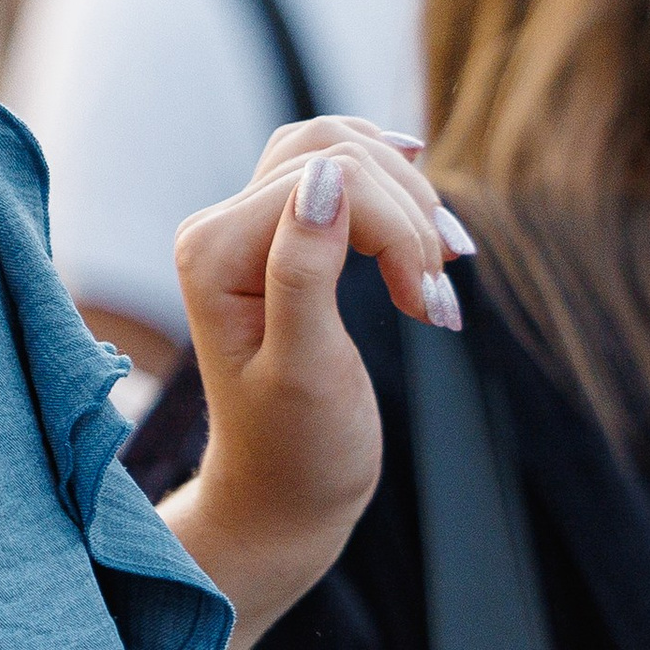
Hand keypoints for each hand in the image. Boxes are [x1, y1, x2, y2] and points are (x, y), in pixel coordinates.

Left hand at [162, 118, 463, 649]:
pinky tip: (423, 217)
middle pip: (339, 154)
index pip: (330, 179)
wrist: (283, 498)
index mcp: (213, 252)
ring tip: (436, 275)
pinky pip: (340, 171)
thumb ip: (306, 272)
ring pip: (343, 150)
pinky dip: (393, 192)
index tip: (430, 303)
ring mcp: (248, 228)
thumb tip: (326, 178)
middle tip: (436, 296)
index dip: (397, 229)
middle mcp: (218, 227)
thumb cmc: (296, 451)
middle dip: (408, 217)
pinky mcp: (281, 237)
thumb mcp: (306, 369)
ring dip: (409, 202)